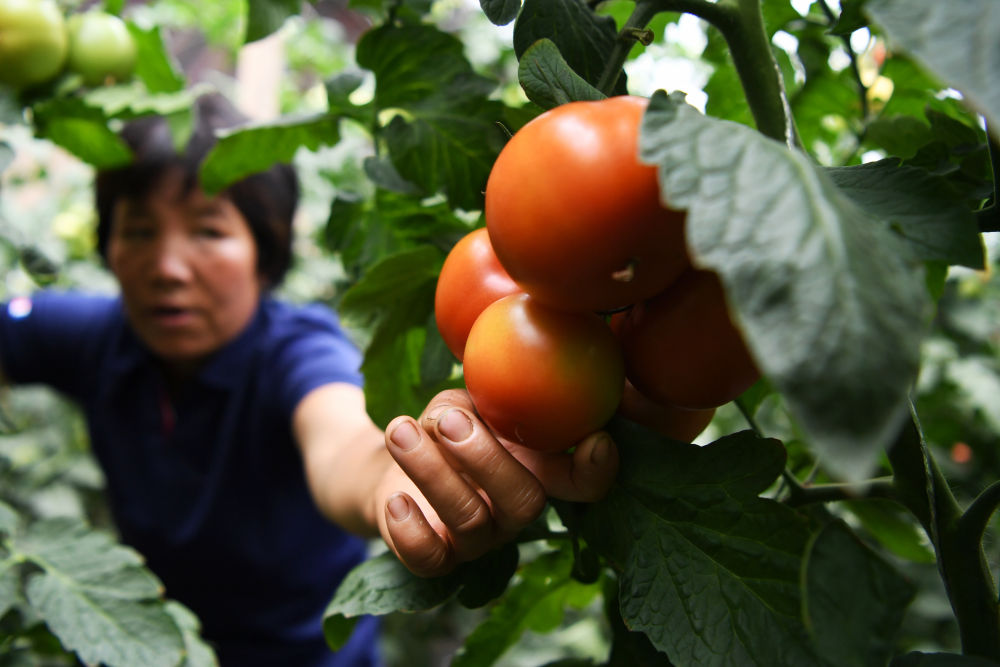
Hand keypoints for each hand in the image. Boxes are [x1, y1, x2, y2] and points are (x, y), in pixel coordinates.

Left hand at [374, 389, 618, 576]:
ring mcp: (478, 541)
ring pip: (469, 519)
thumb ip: (477, 402)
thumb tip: (475, 402)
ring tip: (401, 430)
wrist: (394, 462)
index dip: (595, 471)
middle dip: (487, 458)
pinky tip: (397, 498)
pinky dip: (411, 530)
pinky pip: (430, 559)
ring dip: (431, 470)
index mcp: (536, 473)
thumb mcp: (463, 404)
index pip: (581, 484)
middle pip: (525, 502)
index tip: (595, 441)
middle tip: (451, 420)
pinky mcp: (436, 558)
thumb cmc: (444, 427)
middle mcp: (514, 513)